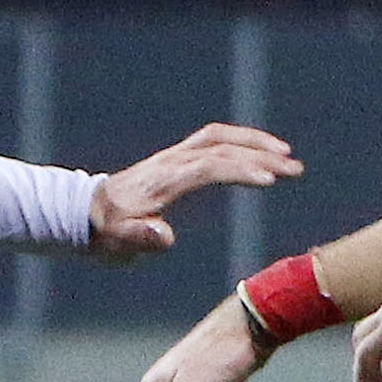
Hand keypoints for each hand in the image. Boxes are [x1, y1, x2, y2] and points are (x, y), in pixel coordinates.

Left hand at [85, 123, 301, 259]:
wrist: (87, 214)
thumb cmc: (107, 234)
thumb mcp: (119, 244)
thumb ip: (141, 239)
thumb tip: (164, 235)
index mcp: (163, 181)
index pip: (207, 167)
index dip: (239, 171)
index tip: (270, 180)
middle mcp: (171, 162)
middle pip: (221, 146)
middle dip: (260, 155)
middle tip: (294, 170)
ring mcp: (174, 157)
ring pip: (220, 138)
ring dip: (255, 143)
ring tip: (288, 157)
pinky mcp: (178, 159)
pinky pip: (214, 141)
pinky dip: (242, 142)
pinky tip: (262, 155)